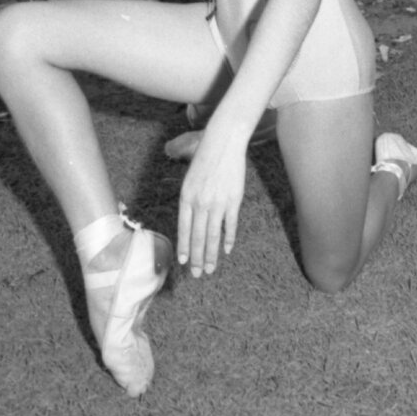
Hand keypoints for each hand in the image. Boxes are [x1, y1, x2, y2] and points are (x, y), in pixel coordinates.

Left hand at [177, 121, 247, 276]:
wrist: (224, 141)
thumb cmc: (205, 155)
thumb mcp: (188, 175)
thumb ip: (188, 197)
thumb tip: (187, 216)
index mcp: (186, 197)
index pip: (184, 229)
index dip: (185, 247)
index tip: (185, 262)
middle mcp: (200, 203)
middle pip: (198, 237)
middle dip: (197, 258)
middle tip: (197, 274)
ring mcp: (217, 203)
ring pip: (213, 236)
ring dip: (211, 255)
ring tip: (210, 269)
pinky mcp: (233, 200)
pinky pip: (230, 225)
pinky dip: (228, 238)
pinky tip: (226, 250)